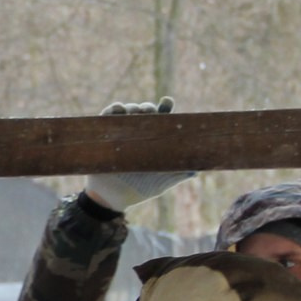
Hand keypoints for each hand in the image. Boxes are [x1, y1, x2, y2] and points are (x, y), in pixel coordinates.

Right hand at [84, 97, 192, 211]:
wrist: (110, 199)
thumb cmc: (137, 191)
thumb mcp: (159, 183)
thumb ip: (176, 175)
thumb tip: (196, 170)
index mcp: (152, 142)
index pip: (161, 121)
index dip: (164, 108)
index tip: (167, 101)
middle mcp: (137, 134)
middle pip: (144, 113)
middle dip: (148, 107)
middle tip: (149, 110)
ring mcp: (120, 133)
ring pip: (128, 112)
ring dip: (132, 107)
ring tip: (134, 111)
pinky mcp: (104, 134)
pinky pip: (108, 116)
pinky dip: (113, 109)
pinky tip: (118, 109)